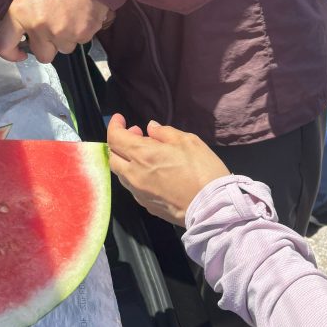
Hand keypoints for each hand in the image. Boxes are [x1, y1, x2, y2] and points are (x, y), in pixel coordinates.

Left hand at [0, 0, 110, 63]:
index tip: (19, 53)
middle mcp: (39, 28)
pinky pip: (79, 42)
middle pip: (42, 55)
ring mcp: (61, 35)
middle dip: (47, 46)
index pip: (4, 46)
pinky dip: (80, 33)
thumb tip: (22, 34)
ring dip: (65, 39)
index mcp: (20, 14)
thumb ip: (23, 18)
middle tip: (52, 29)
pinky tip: (80, 17)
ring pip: (63, 49)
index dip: (11, 54)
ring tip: (69, 19)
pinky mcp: (81, 36)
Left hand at [107, 115, 230, 225]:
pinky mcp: (147, 206)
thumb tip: (150, 128)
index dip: (115, 126)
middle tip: (138, 134)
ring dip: (127, 160)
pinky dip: (135, 175)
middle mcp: (134, 175)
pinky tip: (152, 171)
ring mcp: (139, 193)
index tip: (120, 119)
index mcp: (142, 155)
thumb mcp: (188, 141)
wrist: (212, 208)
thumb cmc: (202, 170)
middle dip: (120, 142)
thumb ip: (164, 132)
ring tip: (146, 153)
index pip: (115, 138)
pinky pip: (133, 187)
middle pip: (113, 157)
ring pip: (121, 174)